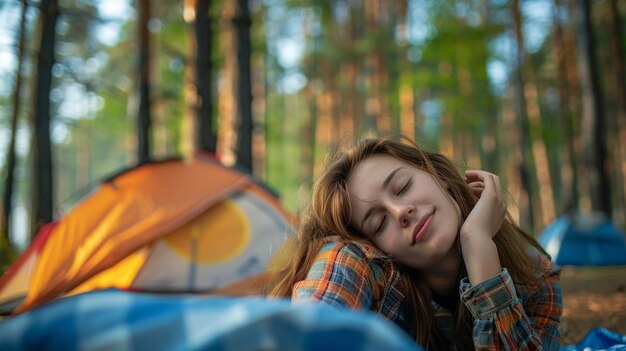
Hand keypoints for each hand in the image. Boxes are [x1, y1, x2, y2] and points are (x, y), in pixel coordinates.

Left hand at [459, 170, 504, 284]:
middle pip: (495, 185)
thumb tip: (459, 219)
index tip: (467, 188)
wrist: (476, 241)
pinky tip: (467, 176)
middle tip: (467, 179)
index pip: (492, 195)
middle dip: (481, 180)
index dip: (480, 189)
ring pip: (493, 179)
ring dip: (478, 176)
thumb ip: (468, 222)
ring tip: (465, 178)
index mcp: (497, 215)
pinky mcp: (492, 196)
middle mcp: (501, 206)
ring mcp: (498, 201)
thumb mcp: (469, 228)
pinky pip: (488, 178)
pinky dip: (478, 174)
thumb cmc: (470, 239)